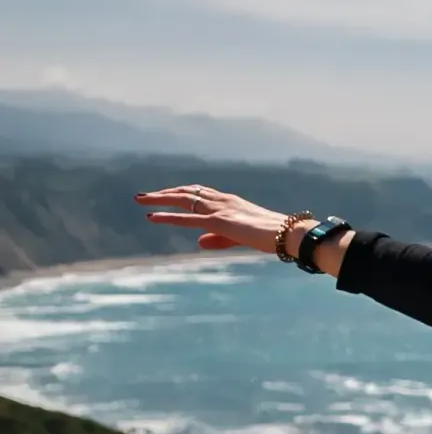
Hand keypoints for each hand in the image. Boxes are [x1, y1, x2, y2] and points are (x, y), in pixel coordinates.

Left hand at [134, 184, 309, 255]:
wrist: (289, 234)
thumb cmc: (272, 235)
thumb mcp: (240, 236)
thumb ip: (218, 238)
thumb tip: (198, 241)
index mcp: (230, 202)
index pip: (199, 193)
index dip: (179, 193)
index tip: (162, 195)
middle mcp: (223, 200)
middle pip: (188, 191)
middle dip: (164, 192)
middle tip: (142, 196)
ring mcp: (221, 209)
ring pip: (184, 199)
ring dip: (160, 198)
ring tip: (140, 200)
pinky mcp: (219, 221)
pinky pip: (188, 218)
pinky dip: (168, 217)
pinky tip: (152, 217)